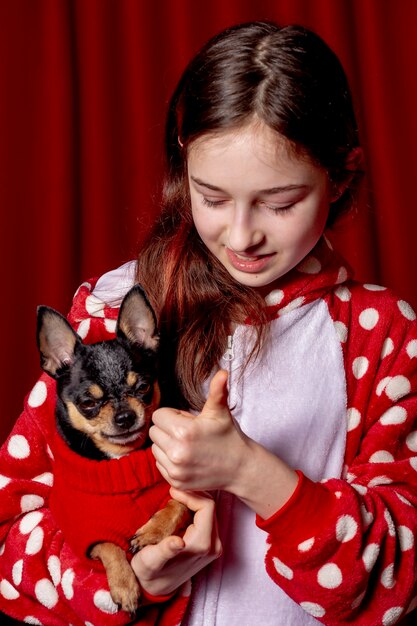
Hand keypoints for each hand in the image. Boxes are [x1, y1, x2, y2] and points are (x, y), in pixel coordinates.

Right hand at [131, 488, 221, 596]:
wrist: (154, 588)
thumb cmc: (149, 573)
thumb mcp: (151, 561)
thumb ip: (165, 551)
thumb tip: (178, 542)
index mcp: (202, 546)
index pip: (207, 506)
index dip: (190, 494)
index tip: (172, 491)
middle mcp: (213, 546)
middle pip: (210, 507)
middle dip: (192, 495)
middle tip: (173, 492)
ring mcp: (214, 546)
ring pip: (209, 511)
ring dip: (193, 501)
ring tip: (175, 498)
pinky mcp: (210, 545)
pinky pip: (206, 518)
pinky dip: (194, 509)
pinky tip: (180, 508)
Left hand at [150, 370, 247, 492]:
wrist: (240, 467)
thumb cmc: (228, 436)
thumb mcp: (220, 412)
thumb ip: (217, 391)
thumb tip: (222, 372)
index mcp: (184, 432)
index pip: (158, 416)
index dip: (172, 415)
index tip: (188, 420)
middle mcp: (176, 452)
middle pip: (154, 432)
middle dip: (168, 429)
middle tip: (189, 432)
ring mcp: (175, 470)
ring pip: (155, 449)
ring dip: (166, 445)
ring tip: (188, 445)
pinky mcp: (176, 481)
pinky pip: (159, 464)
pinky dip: (169, 460)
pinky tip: (186, 458)